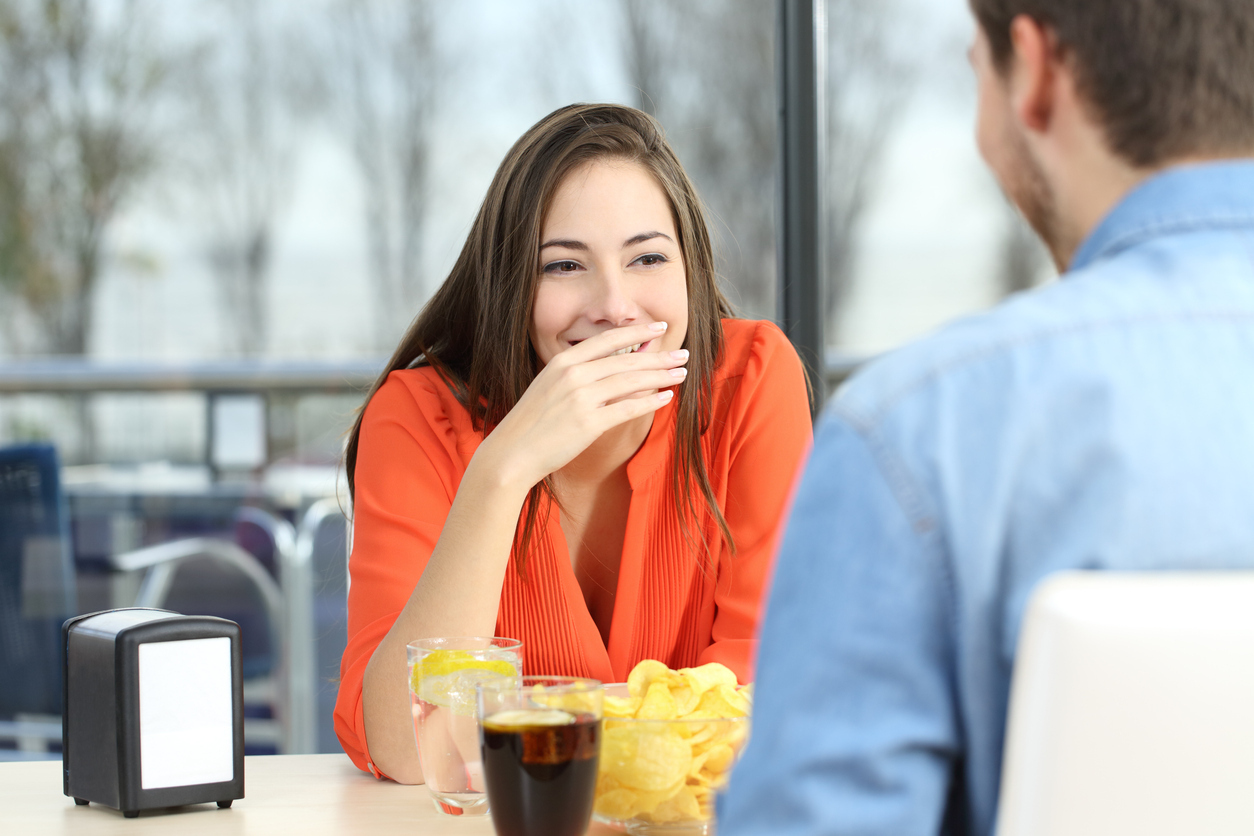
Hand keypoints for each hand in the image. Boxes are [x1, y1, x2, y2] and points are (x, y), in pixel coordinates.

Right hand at [477, 321, 687, 489]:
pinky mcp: (589, 423)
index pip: (608, 341)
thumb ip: (575, 376)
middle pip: (626, 361)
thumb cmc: (531, 423)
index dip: (637, 333)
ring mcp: (581, 399)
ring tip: (681, 373)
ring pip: (631, 382)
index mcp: (563, 362)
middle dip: (659, 356)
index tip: (659, 329)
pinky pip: (627, 409)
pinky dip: (649, 402)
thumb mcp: (548, 387)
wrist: (511, 453)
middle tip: (683, 354)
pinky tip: (666, 397)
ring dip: (660, 376)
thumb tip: (607, 370)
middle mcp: (573, 375)